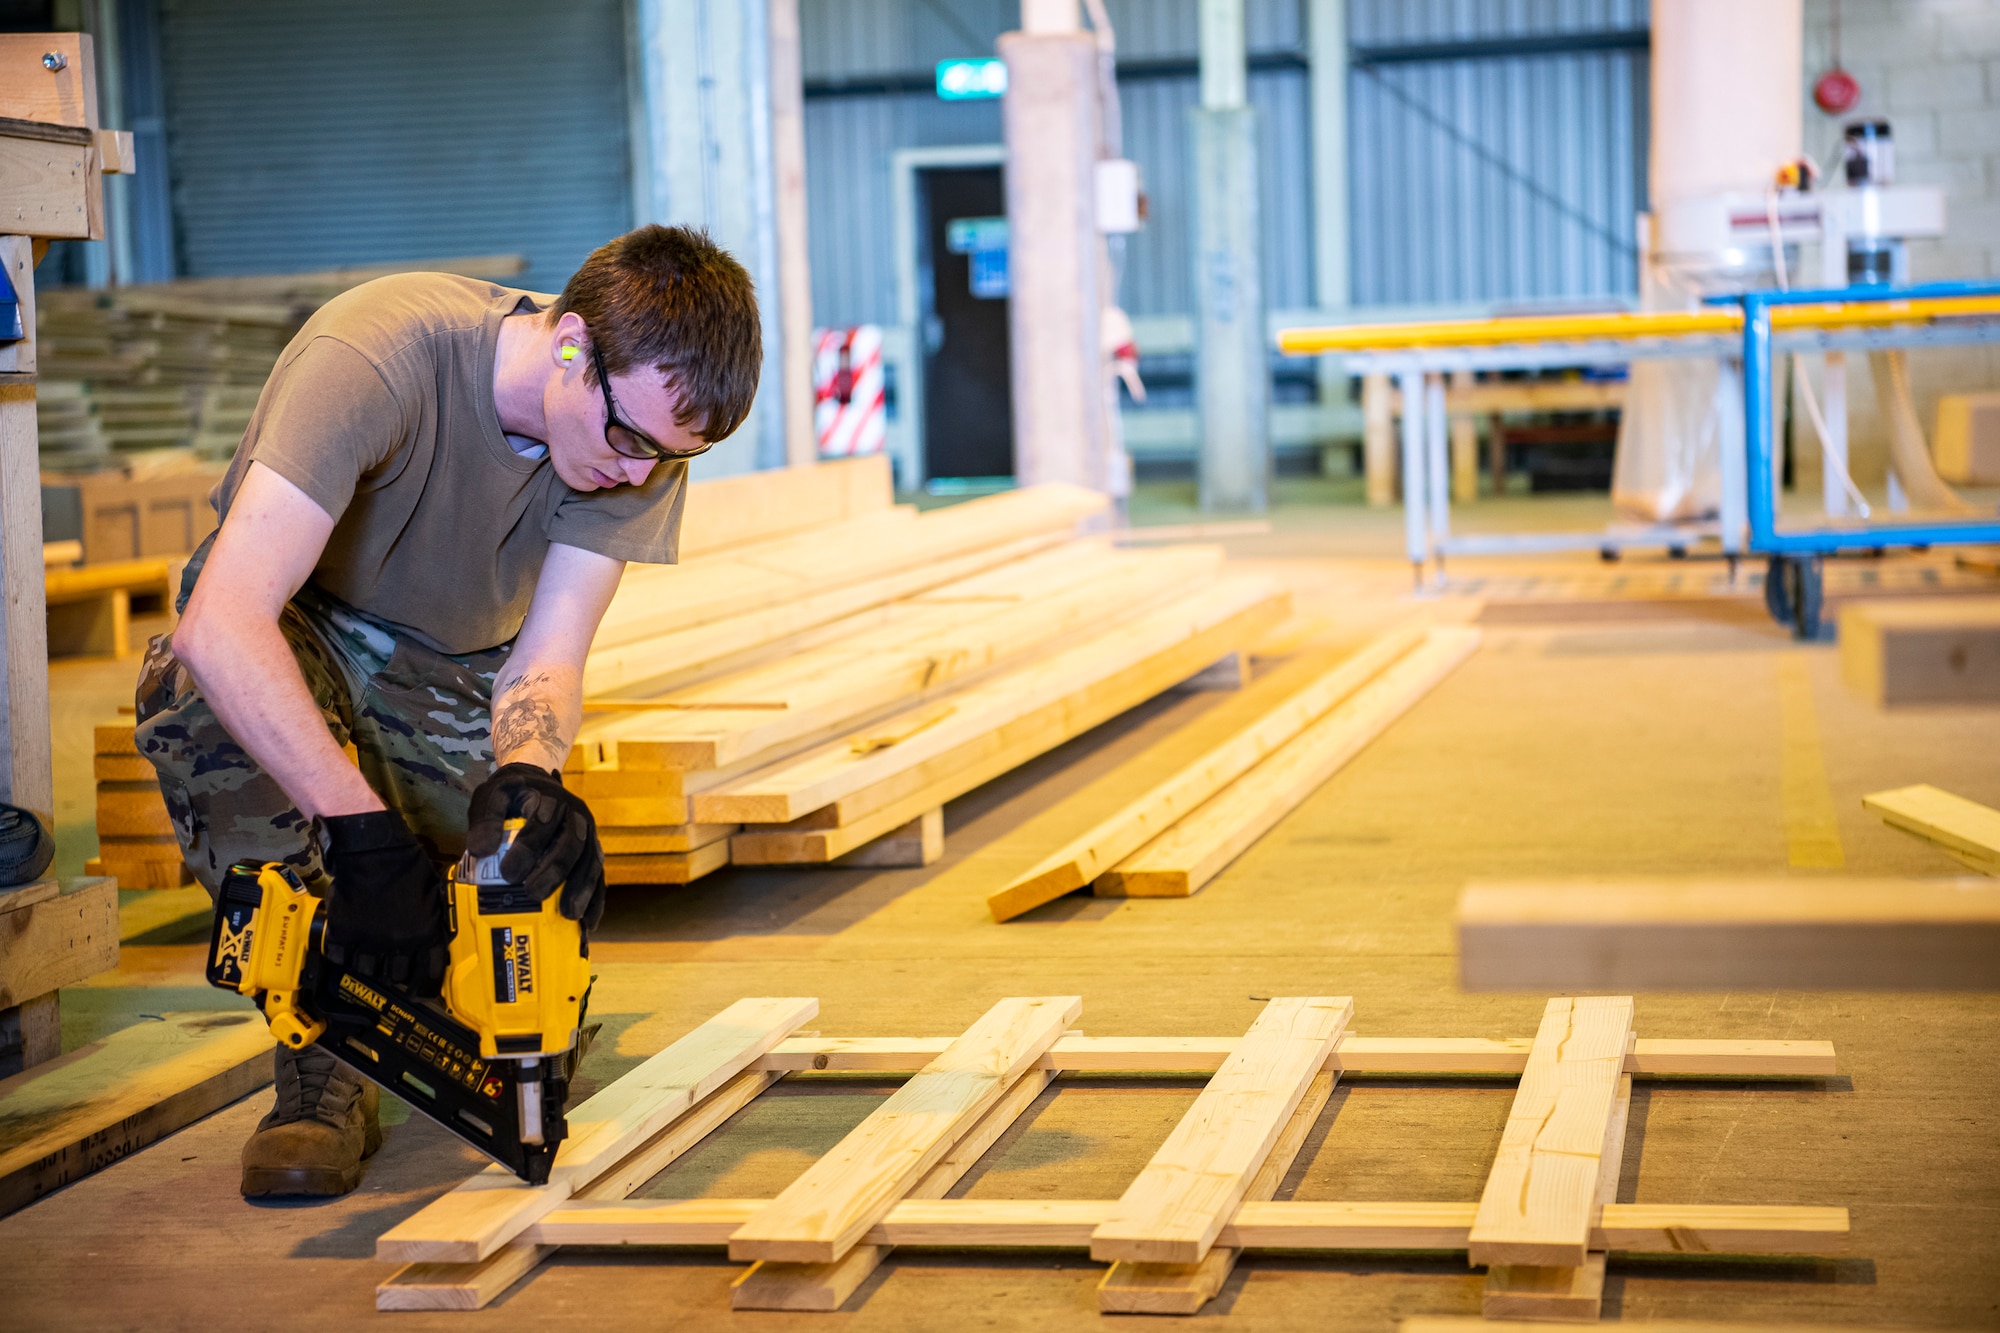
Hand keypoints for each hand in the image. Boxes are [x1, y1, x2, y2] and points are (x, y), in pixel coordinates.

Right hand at [320, 809, 449, 996]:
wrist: (373, 852)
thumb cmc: (409, 868)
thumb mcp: (433, 896)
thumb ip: (433, 922)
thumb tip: (434, 940)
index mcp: (425, 935)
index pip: (428, 973)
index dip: (424, 985)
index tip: (420, 990)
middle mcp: (399, 945)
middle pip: (396, 974)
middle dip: (395, 969)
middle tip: (391, 961)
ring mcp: (369, 942)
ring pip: (368, 969)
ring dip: (368, 962)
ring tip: (368, 950)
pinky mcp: (343, 935)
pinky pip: (341, 957)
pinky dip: (343, 953)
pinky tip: (347, 943)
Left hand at [465, 763, 605, 931]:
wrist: (537, 782)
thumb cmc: (511, 794)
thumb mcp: (492, 796)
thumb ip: (485, 820)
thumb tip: (481, 851)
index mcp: (550, 798)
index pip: (542, 822)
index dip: (528, 847)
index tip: (508, 874)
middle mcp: (575, 815)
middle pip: (572, 843)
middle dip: (555, 870)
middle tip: (533, 894)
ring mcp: (588, 834)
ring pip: (591, 861)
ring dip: (582, 889)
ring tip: (569, 914)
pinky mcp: (593, 852)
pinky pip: (599, 877)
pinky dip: (596, 900)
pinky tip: (588, 923)